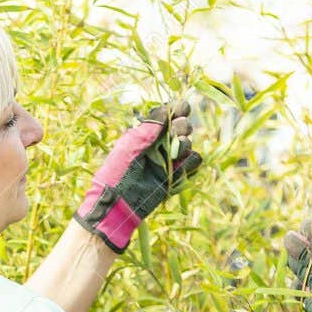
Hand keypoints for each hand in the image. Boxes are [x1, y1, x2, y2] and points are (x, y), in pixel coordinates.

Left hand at [73, 98, 203, 253]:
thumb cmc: (118, 170)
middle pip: (183, 126)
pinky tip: (179, 165)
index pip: (168, 114)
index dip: (178, 109)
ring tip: (175, 153)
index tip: (182, 109)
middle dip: (183, 126)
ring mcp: (169, 159)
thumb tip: (167, 109)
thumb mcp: (131, 144)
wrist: (118, 201)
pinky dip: (190, 162)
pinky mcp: (176, 175)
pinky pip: (193, 162)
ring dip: (185, 144)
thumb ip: (150, 127)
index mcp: (147, 132)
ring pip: (189, 144)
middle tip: (177, 131)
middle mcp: (160, 143)